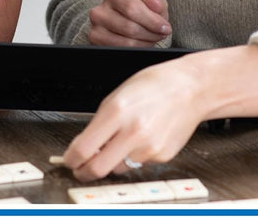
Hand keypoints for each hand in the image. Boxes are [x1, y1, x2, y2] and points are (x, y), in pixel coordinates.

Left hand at [60, 46, 257, 181]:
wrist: (189, 88)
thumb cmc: (153, 86)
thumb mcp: (118, 95)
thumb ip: (101, 121)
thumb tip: (85, 146)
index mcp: (116, 111)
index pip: (84, 147)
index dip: (71, 158)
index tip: (68, 160)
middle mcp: (132, 132)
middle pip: (98, 168)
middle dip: (84, 172)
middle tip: (79, 170)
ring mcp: (149, 147)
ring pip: (118, 168)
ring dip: (111, 162)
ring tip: (118, 143)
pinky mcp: (162, 157)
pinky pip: (138, 164)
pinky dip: (133, 156)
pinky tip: (142, 138)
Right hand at [88, 0, 170, 46]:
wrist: (121, 21)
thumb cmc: (139, 11)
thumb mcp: (150, 3)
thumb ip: (157, 2)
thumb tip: (154, 3)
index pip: (132, 8)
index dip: (152, 20)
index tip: (166, 28)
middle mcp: (99, 11)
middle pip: (130, 28)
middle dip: (151, 34)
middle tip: (161, 34)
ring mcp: (95, 29)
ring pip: (126, 43)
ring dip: (145, 43)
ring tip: (152, 39)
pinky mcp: (96, 44)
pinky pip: (121, 52)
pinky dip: (136, 51)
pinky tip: (142, 44)